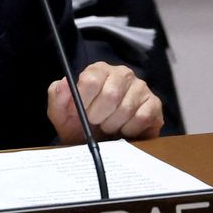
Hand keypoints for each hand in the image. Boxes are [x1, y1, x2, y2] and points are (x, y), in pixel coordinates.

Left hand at [48, 61, 163, 143]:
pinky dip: (129, 129)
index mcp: (97, 70)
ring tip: (108, 126)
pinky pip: (142, 118)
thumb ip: (57, 95)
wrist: (99, 143)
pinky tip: (123, 129)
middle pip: (110, 95)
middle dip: (98, 116)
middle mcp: (121, 74)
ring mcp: (140, 88)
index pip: (91, 80)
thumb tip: (64, 83)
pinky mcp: (154, 104)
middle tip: (95, 122)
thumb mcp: (60, 112)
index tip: (80, 113)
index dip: (84, 101)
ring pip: (126, 108)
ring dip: (112, 124)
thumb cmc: (79, 123)